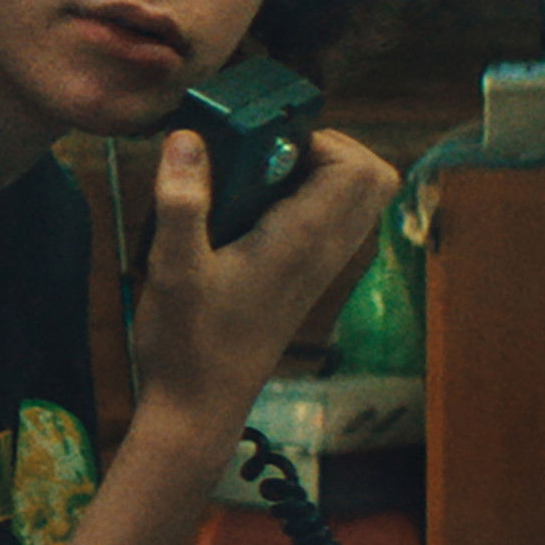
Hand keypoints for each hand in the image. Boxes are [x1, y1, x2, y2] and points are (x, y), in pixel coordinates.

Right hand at [128, 124, 397, 435]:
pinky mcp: (305, 278)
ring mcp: (319, 266)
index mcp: (303, 241)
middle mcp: (324, 251)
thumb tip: (188, 137)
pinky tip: (249, 210)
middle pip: (370, 175)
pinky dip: (304, 200)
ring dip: (315, 172)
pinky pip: (330, 221)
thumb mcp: (173, 268)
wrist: (199, 407)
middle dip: (323, 147)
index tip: (260, 146)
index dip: (315, 139)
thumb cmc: (188, 344)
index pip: (356, 166)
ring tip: (255, 179)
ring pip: (354, 198)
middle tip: (263, 155)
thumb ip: (182, 201)